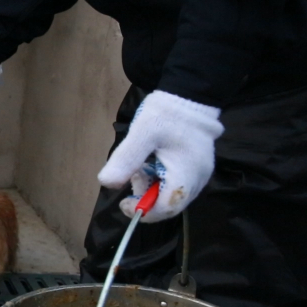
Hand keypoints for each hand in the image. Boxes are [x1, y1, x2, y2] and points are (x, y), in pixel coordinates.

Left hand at [97, 90, 223, 222]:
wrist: (188, 96)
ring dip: (151, 187)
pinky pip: (175, 185)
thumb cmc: (166, 114)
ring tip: (142, 165)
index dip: (143, 211)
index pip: (166, 208)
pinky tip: (152, 163)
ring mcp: (199, 175)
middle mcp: (198, 180)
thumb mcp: (141, 134)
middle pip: (169, 206)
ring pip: (171, 196)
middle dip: (145, 197)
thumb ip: (125, 160)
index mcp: (186, 174)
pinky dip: (159, 179)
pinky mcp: (196, 169)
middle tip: (134, 176)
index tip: (124, 202)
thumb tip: (107, 183)